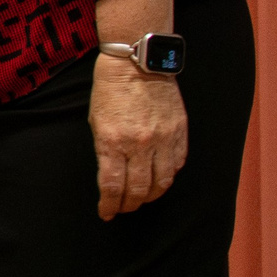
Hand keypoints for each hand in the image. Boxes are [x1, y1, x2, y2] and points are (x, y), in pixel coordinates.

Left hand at [89, 58, 187, 218]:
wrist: (137, 63)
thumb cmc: (110, 91)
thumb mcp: (97, 122)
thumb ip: (105, 151)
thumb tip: (111, 178)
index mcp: (113, 141)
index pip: (113, 186)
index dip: (109, 205)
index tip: (106, 213)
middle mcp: (140, 144)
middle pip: (138, 190)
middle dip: (129, 205)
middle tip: (123, 208)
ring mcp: (163, 139)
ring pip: (161, 183)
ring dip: (150, 196)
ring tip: (142, 199)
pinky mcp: (179, 132)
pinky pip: (177, 164)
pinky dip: (168, 176)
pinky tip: (159, 179)